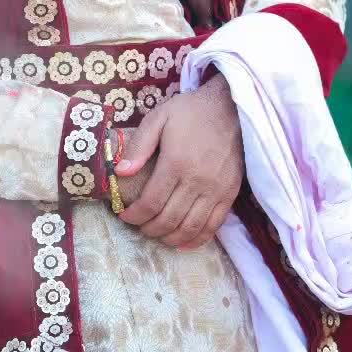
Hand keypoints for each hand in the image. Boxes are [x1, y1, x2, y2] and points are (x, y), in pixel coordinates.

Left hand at [114, 73, 244, 249]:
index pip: (151, 201)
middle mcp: (197, 181)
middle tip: (138, 226)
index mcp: (176, 162)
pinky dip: (196, 240)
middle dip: (148, 228)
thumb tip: (120, 172)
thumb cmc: (191, 112)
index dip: (134, 215)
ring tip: (156, 234)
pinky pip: (213, 226)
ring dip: (170, 237)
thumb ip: (139, 146)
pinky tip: (182, 242)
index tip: (124, 215)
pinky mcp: (230, 194)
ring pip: (190, 228)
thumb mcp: (159, 118)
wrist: (230, 108)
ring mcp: (216, 190)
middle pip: (169, 219)